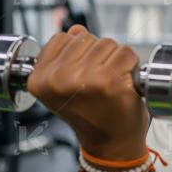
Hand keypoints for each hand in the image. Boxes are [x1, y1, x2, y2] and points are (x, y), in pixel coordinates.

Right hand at [27, 25, 148, 160]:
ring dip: (115, 59)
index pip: (62, 38)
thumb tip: (76, 30)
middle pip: (86, 37)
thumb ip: (66, 55)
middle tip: (98, 81)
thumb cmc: (90, 113)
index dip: (78, 51)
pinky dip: (131, 64)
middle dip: (98, 54)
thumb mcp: (65, 85)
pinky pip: (126, 53)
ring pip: (107, 43)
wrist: (111, 142)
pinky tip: (123, 83)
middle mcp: (58, 79)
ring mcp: (84, 79)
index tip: (81, 74)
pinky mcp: (109, 81)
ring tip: (110, 82)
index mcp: (39, 79)